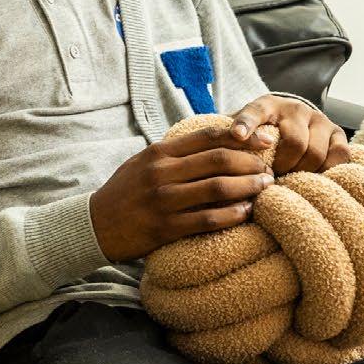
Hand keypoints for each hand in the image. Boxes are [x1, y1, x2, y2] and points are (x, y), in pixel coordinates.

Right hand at [91, 123, 275, 262]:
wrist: (94, 225)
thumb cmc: (124, 192)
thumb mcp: (143, 162)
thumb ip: (175, 153)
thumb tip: (216, 142)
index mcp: (159, 153)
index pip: (208, 137)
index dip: (242, 136)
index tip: (265, 140)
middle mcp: (162, 173)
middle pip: (219, 160)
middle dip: (251, 163)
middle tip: (269, 169)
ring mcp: (163, 200)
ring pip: (218, 188)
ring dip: (248, 187)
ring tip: (264, 188)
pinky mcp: (165, 227)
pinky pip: (208, 219)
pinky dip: (232, 215)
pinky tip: (246, 213)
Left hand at [228, 95, 348, 174]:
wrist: (290, 117)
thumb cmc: (260, 131)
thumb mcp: (243, 130)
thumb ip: (230, 141)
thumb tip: (216, 166)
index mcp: (265, 106)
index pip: (254, 112)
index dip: (245, 124)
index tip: (236, 135)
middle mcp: (295, 109)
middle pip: (294, 143)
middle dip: (283, 166)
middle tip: (272, 179)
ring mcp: (319, 119)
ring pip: (316, 152)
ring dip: (302, 172)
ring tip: (290, 182)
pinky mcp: (338, 132)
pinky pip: (340, 155)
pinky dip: (328, 171)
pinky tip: (315, 179)